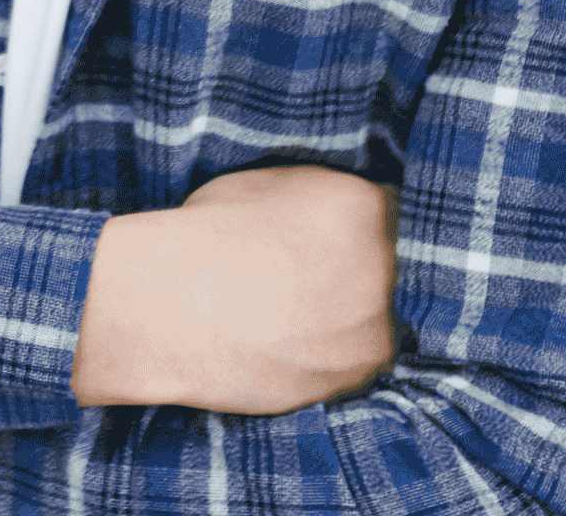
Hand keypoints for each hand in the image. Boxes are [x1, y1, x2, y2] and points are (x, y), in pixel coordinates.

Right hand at [72, 163, 401, 414]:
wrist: (168, 310)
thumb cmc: (206, 236)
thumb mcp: (266, 183)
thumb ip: (321, 192)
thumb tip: (342, 206)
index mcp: (362, 206)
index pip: (392, 203)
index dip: (367, 215)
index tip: (344, 226)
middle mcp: (385, 270)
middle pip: (397, 262)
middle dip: (367, 264)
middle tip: (323, 267)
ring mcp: (375, 332)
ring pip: (383, 316)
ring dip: (356, 312)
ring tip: (304, 306)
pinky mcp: (356, 382)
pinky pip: (360, 358)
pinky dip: (337, 350)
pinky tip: (297, 337)